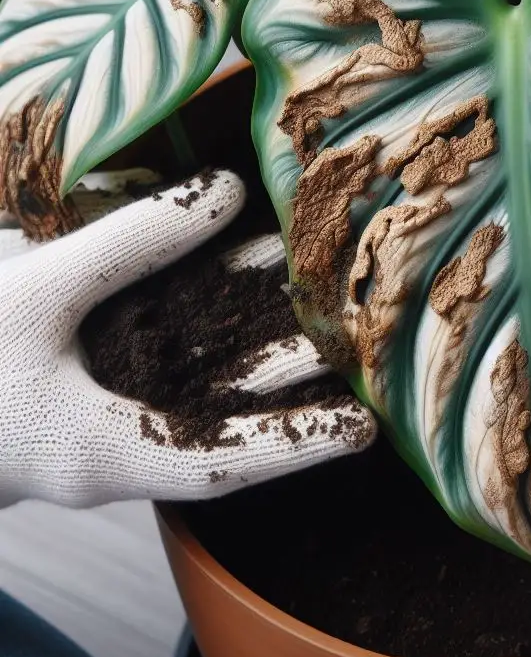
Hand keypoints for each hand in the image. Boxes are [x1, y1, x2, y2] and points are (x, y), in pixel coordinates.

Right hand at [0, 171, 374, 507]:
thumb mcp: (32, 293)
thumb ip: (128, 245)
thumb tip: (226, 193)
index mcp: (103, 452)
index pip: (225, 464)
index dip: (297, 444)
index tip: (365, 432)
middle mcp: (119, 439)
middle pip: (234, 408)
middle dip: (301, 370)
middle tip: (371, 329)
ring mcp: (107, 407)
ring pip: (206, 370)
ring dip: (263, 328)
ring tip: (325, 283)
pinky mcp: (93, 375)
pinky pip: (168, 347)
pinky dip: (210, 311)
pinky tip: (246, 271)